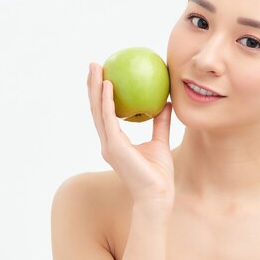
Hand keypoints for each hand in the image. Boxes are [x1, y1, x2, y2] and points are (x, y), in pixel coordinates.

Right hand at [87, 63, 174, 207]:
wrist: (159, 194)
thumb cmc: (160, 173)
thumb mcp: (160, 140)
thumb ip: (160, 122)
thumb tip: (166, 101)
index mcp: (115, 142)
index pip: (104, 113)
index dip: (101, 94)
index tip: (104, 74)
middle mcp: (108, 142)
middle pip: (96, 108)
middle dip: (92, 86)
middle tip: (94, 65)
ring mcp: (108, 145)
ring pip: (97, 110)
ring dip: (95, 88)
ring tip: (95, 68)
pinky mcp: (114, 146)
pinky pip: (109, 118)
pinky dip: (107, 101)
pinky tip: (109, 85)